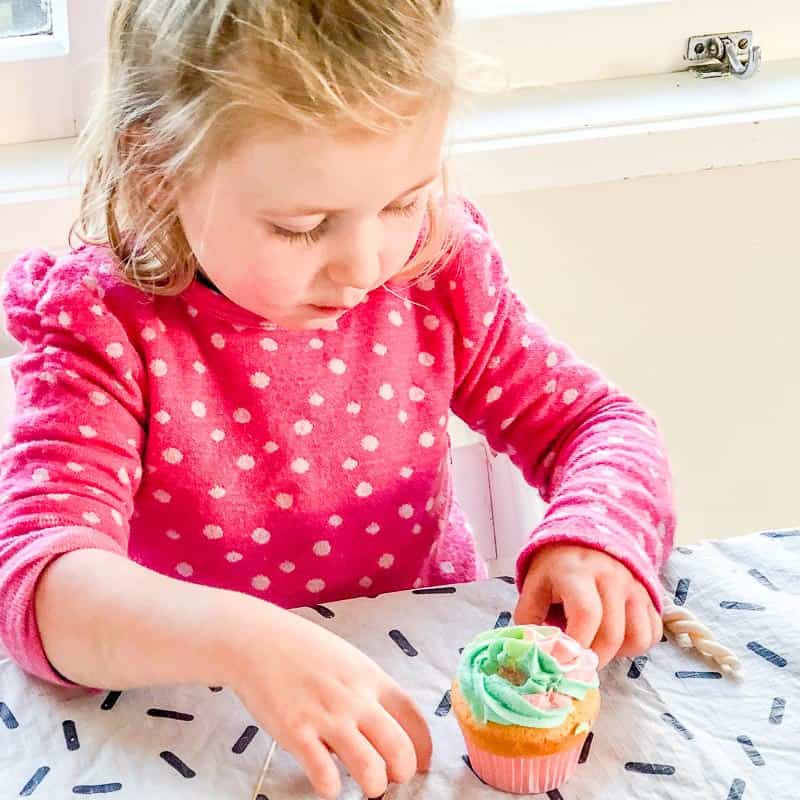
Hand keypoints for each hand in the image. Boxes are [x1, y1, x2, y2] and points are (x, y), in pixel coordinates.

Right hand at [225, 601, 430, 799]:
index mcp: (371, 678)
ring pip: (370, 769)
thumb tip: (383, 724)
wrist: (258, 640)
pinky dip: (331, 788)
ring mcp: (327, 717)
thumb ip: (367, 690)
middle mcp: (355, 699)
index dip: (424, 747)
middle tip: (393, 778)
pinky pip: (325, 775)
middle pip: (400, 749)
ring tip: (367, 786)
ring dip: (374, 786)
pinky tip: (328, 783)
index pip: (414, 717)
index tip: (422, 762)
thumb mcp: (347, 660)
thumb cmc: (303, 649)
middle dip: (403, 773)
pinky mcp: (297, 733)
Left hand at [514, 544, 661, 668]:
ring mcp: (634, 586)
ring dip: (617, 654)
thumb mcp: (533, 586)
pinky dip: (635, 646)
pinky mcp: (648, 595)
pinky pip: (652, 633)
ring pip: (637, 637)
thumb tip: (534, 654)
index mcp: (577, 573)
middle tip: (577, 663)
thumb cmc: (555, 568)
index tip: (563, 661)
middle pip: (611, 634)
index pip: (586, 615)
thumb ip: (530, 619)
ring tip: (596, 647)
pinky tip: (615, 639)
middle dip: (593, 658)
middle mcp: (611, 578)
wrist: (583, 540)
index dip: (576, 645)